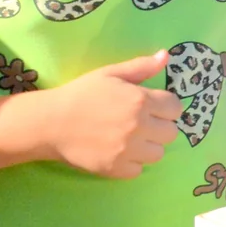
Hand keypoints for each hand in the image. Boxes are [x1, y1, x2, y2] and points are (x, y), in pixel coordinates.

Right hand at [39, 50, 180, 177]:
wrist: (50, 123)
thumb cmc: (81, 94)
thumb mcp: (110, 74)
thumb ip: (140, 67)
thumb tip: (165, 56)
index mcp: (140, 100)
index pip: (175, 108)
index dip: (167, 107)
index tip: (155, 107)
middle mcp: (138, 126)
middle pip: (171, 133)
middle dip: (160, 127)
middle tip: (142, 123)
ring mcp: (127, 150)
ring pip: (158, 154)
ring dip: (149, 146)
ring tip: (131, 139)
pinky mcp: (115, 169)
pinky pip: (139, 170)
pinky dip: (132, 163)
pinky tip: (119, 152)